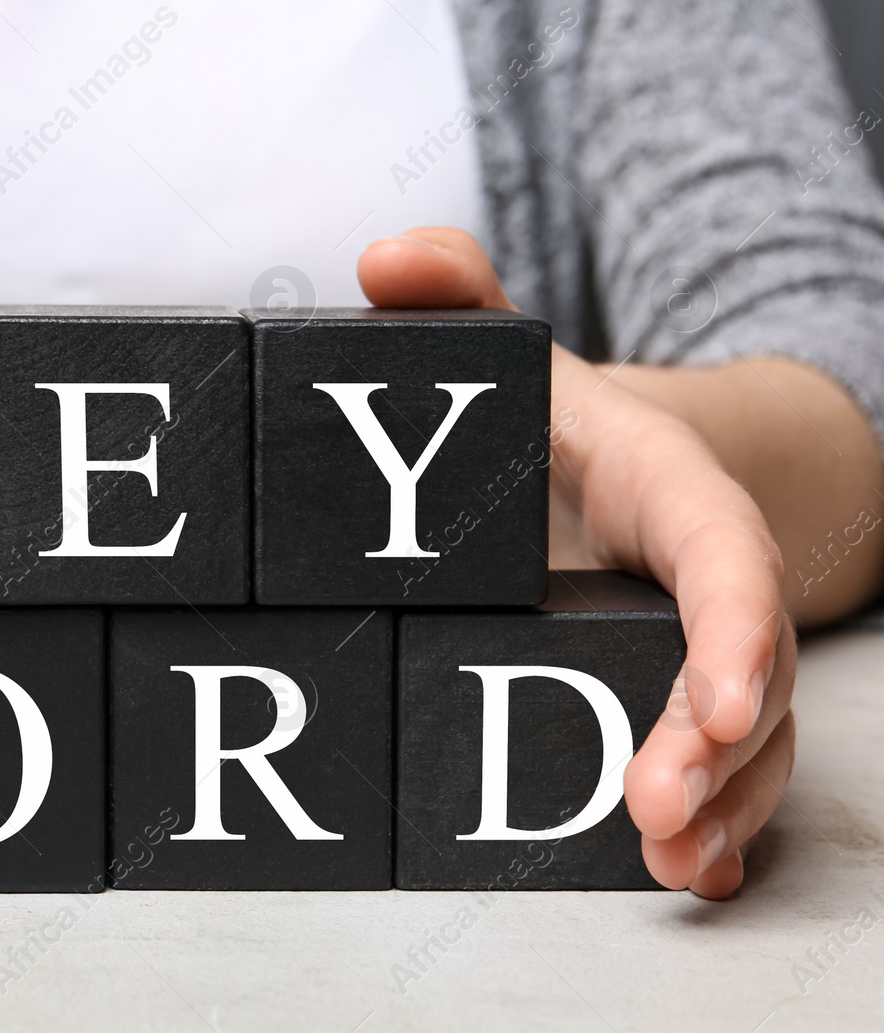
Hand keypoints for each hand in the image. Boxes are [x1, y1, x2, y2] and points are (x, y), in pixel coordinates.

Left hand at [359, 228, 794, 898]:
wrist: (596, 462)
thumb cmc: (544, 418)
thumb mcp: (503, 346)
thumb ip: (452, 293)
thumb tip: (384, 258)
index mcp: (671, 486)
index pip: (726, 551)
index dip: (733, 627)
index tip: (718, 700)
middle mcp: (700, 576)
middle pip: (742, 665)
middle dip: (715, 745)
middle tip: (657, 806)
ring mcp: (692, 646)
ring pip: (741, 734)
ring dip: (716, 802)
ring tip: (669, 858)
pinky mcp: (668, 696)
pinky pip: (714, 765)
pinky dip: (706, 821)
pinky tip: (685, 869)